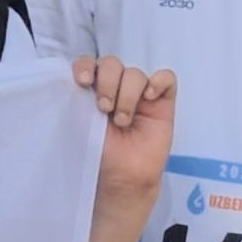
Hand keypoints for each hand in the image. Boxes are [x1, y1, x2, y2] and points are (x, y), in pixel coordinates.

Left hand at [75, 54, 174, 195]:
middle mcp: (115, 87)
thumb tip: (74, 79)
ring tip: (123, 120)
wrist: (122, 178)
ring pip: (135, 73)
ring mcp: (140, 93)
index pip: (88, 63)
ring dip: (127, 94)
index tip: (82, 81)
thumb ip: (75, 99)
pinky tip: (149, 98)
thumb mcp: (78, 124)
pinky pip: (166, 78)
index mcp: (92, 89)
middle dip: (106, 83)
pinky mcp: (162, 101)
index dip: (85, 66)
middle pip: (112, 64)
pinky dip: (158, 82)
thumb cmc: (98, 153)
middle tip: (104, 108)